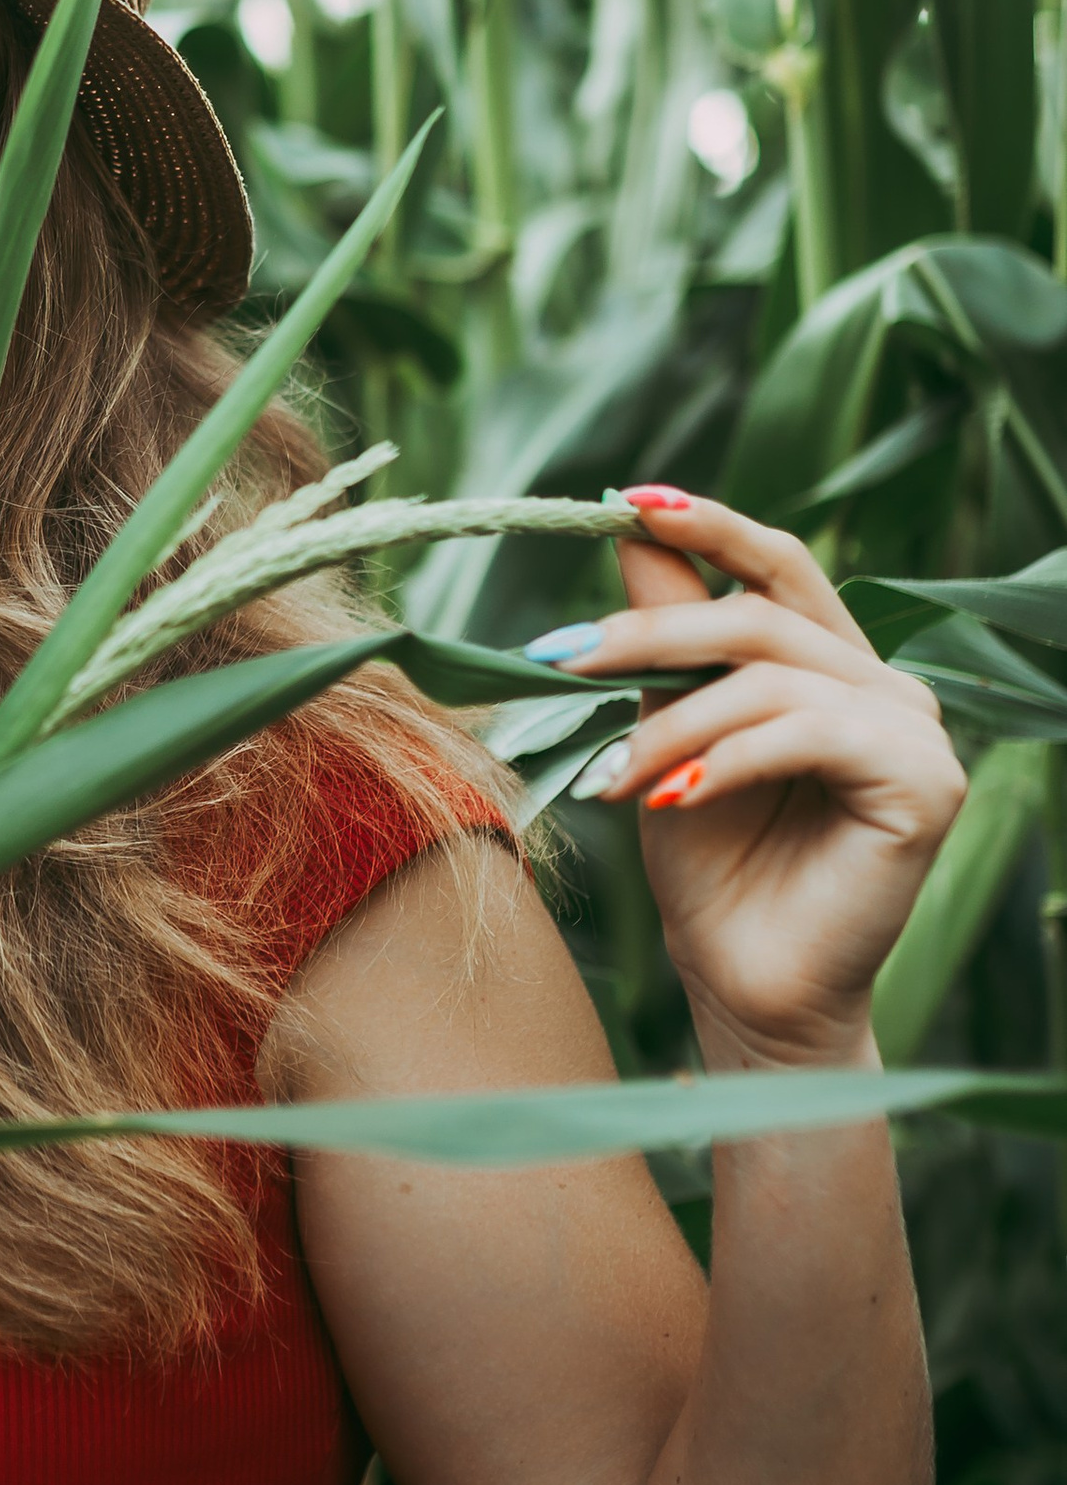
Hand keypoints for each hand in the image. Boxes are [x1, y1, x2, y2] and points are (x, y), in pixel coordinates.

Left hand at [536, 487, 964, 1067]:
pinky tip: (671, 797)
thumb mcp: (667, 731)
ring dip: (673, 722)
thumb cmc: (711, 867)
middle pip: (760, 614)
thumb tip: (627, 525)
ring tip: (614, 780)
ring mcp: (915, 729)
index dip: (707, 523)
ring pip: (771, 678)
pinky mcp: (925, 781)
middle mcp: (884, 683)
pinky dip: (727, 759)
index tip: (623, 500)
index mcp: (830, 661)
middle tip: (560, 658)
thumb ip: (665, 634)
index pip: (776, 563)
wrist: (748, 985)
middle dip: (649, 631)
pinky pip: (809, 733)